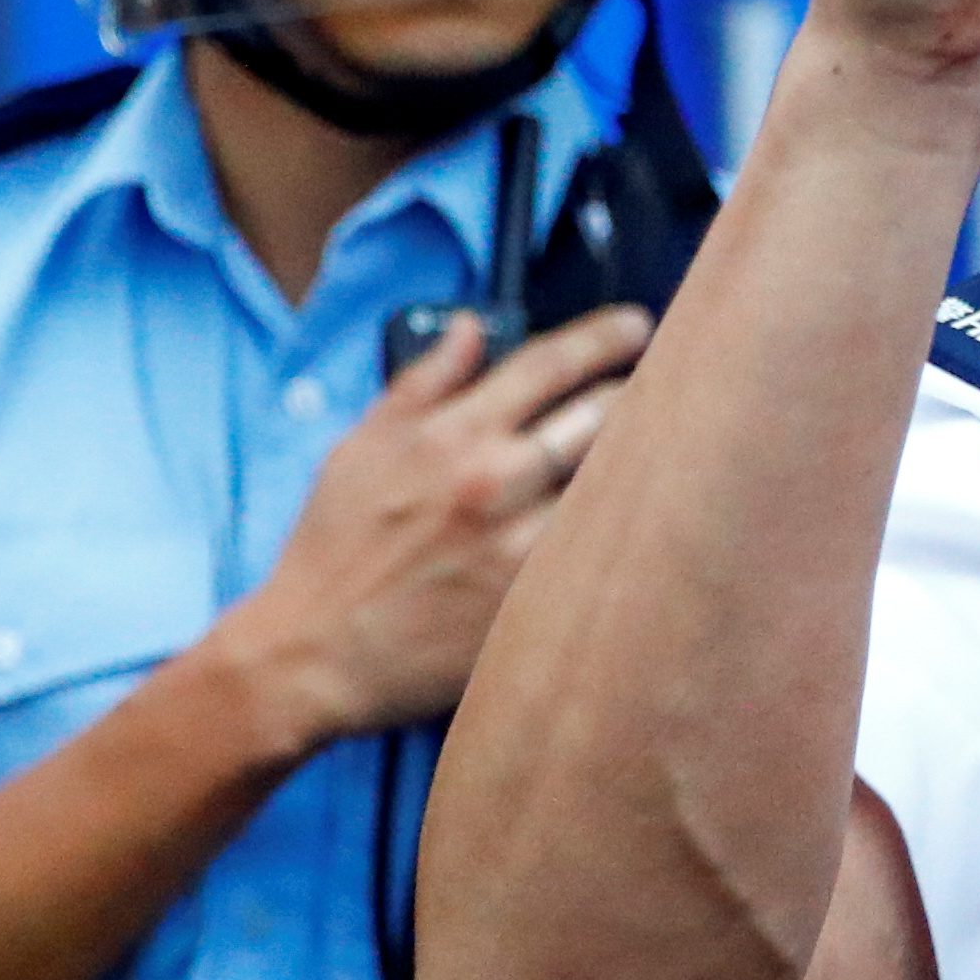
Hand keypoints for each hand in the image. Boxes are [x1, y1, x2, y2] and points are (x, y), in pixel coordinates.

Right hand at [210, 305, 651, 753]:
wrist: (312, 654)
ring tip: (668, 447)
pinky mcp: (537, 600)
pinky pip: (602, 549)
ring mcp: (522, 545)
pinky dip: (626, 525)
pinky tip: (641, 518)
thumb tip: (470, 326)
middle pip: (603, 415)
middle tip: (668, 386)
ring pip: (616, 481)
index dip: (603, 336)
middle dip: (642, 391)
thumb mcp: (361, 447)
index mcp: (451, 435)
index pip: (549, 364)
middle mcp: (494, 482)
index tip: (636, 326)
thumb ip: (422, 382)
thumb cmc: (332, 548)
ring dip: (645, 458)